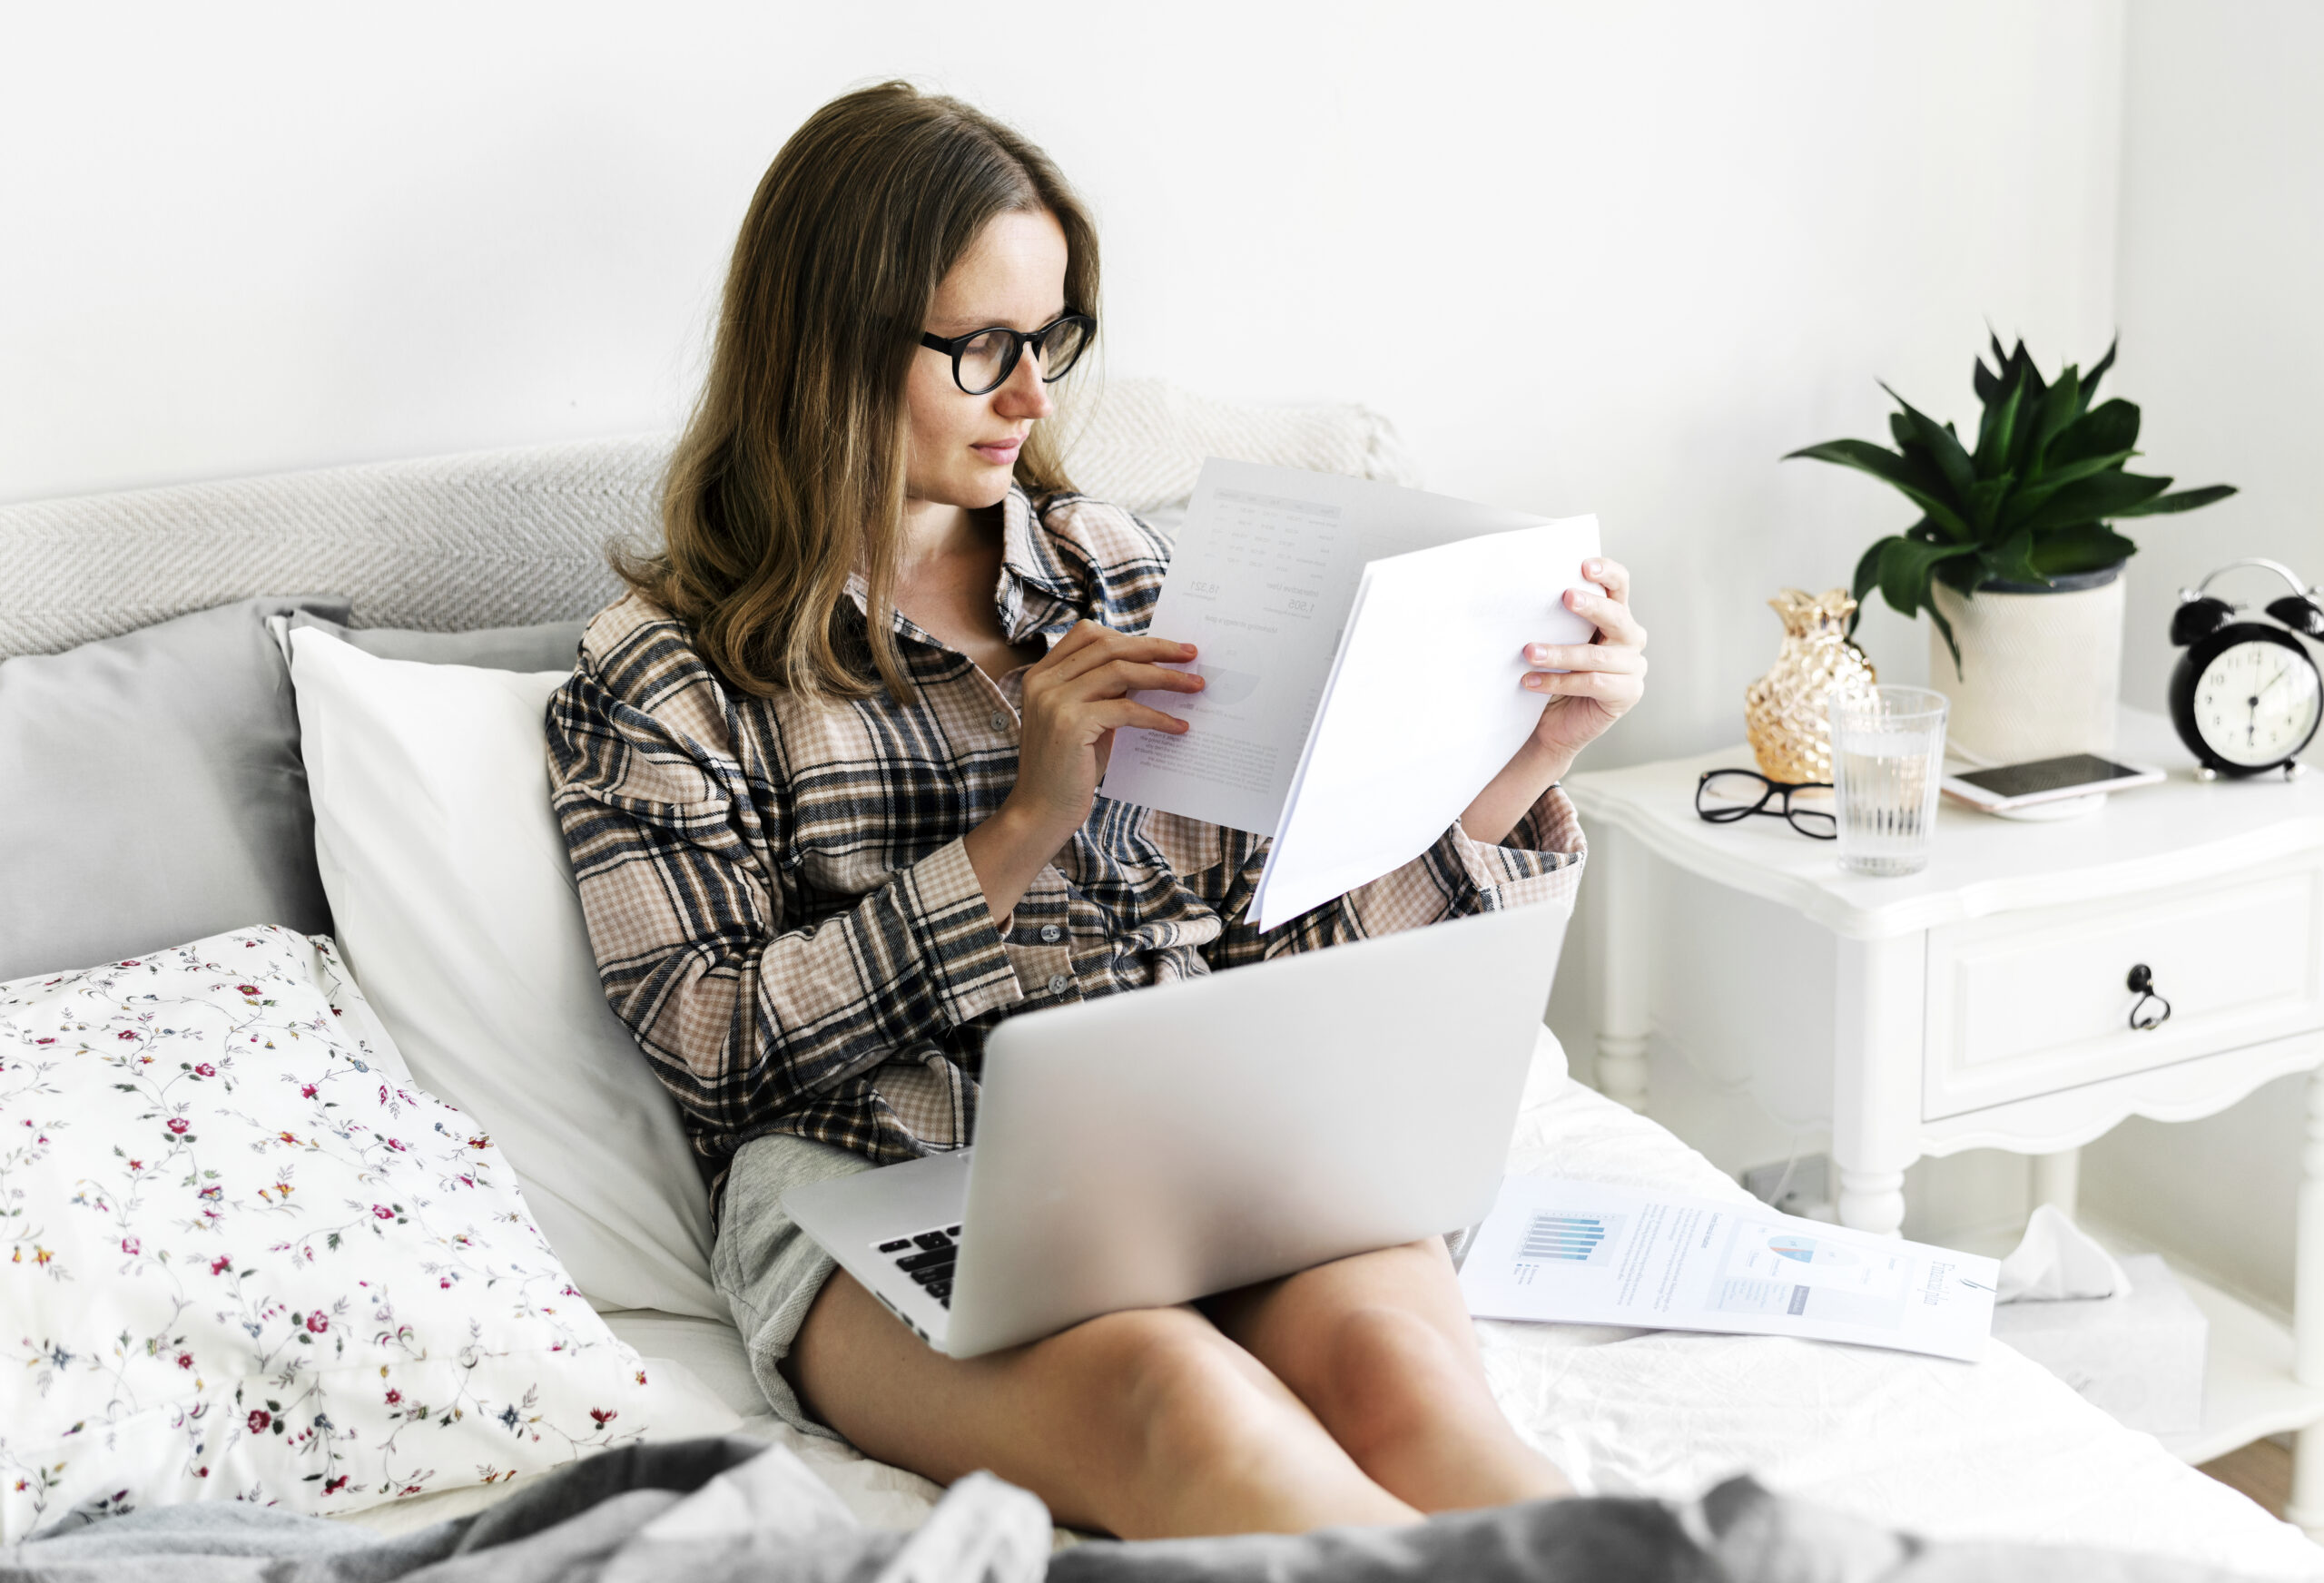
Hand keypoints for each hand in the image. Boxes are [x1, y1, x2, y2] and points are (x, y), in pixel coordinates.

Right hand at [965, 622, 1203, 923]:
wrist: (1040, 812)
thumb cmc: (1068, 769)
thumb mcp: (1083, 719)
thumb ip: (1102, 691)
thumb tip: (1148, 670)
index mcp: (1042, 674)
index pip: (1089, 634)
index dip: (1130, 636)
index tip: (1165, 646)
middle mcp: (1044, 680)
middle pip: (1110, 647)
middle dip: (1156, 648)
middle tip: (1191, 654)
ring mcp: (1054, 700)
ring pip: (1121, 672)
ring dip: (1165, 678)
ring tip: (1195, 686)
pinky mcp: (1071, 724)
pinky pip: (1127, 709)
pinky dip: (1157, 716)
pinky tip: (1178, 726)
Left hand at [1519, 556, 1646, 773]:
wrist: (1551, 724)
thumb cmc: (1553, 675)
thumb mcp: (1556, 640)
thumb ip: (1556, 619)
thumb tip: (1524, 592)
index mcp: (1616, 617)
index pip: (1620, 586)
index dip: (1607, 573)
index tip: (1584, 565)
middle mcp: (1630, 639)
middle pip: (1616, 616)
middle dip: (1590, 606)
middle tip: (1565, 597)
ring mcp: (1633, 668)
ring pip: (1596, 656)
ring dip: (1559, 654)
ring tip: (1529, 652)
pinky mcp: (1627, 694)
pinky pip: (1592, 684)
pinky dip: (1559, 682)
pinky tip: (1531, 681)